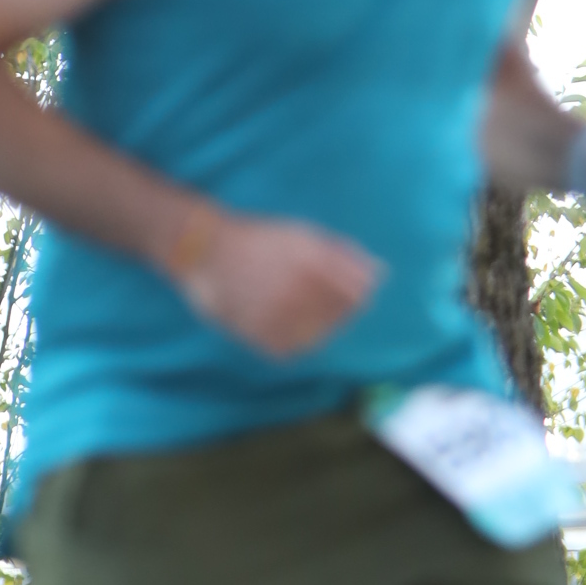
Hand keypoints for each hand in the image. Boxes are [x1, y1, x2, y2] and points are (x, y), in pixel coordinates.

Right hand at [174, 210, 380, 357]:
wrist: (205, 249)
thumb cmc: (259, 240)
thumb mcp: (303, 236)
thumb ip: (343, 255)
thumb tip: (380, 274)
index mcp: (313, 260)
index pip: (359, 290)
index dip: (358, 293)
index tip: (345, 290)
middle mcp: (298, 287)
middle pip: (341, 314)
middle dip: (335, 308)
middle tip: (309, 297)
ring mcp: (277, 312)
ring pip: (318, 335)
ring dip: (314, 326)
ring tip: (293, 309)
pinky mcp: (258, 333)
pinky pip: (291, 348)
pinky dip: (292, 340)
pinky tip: (279, 322)